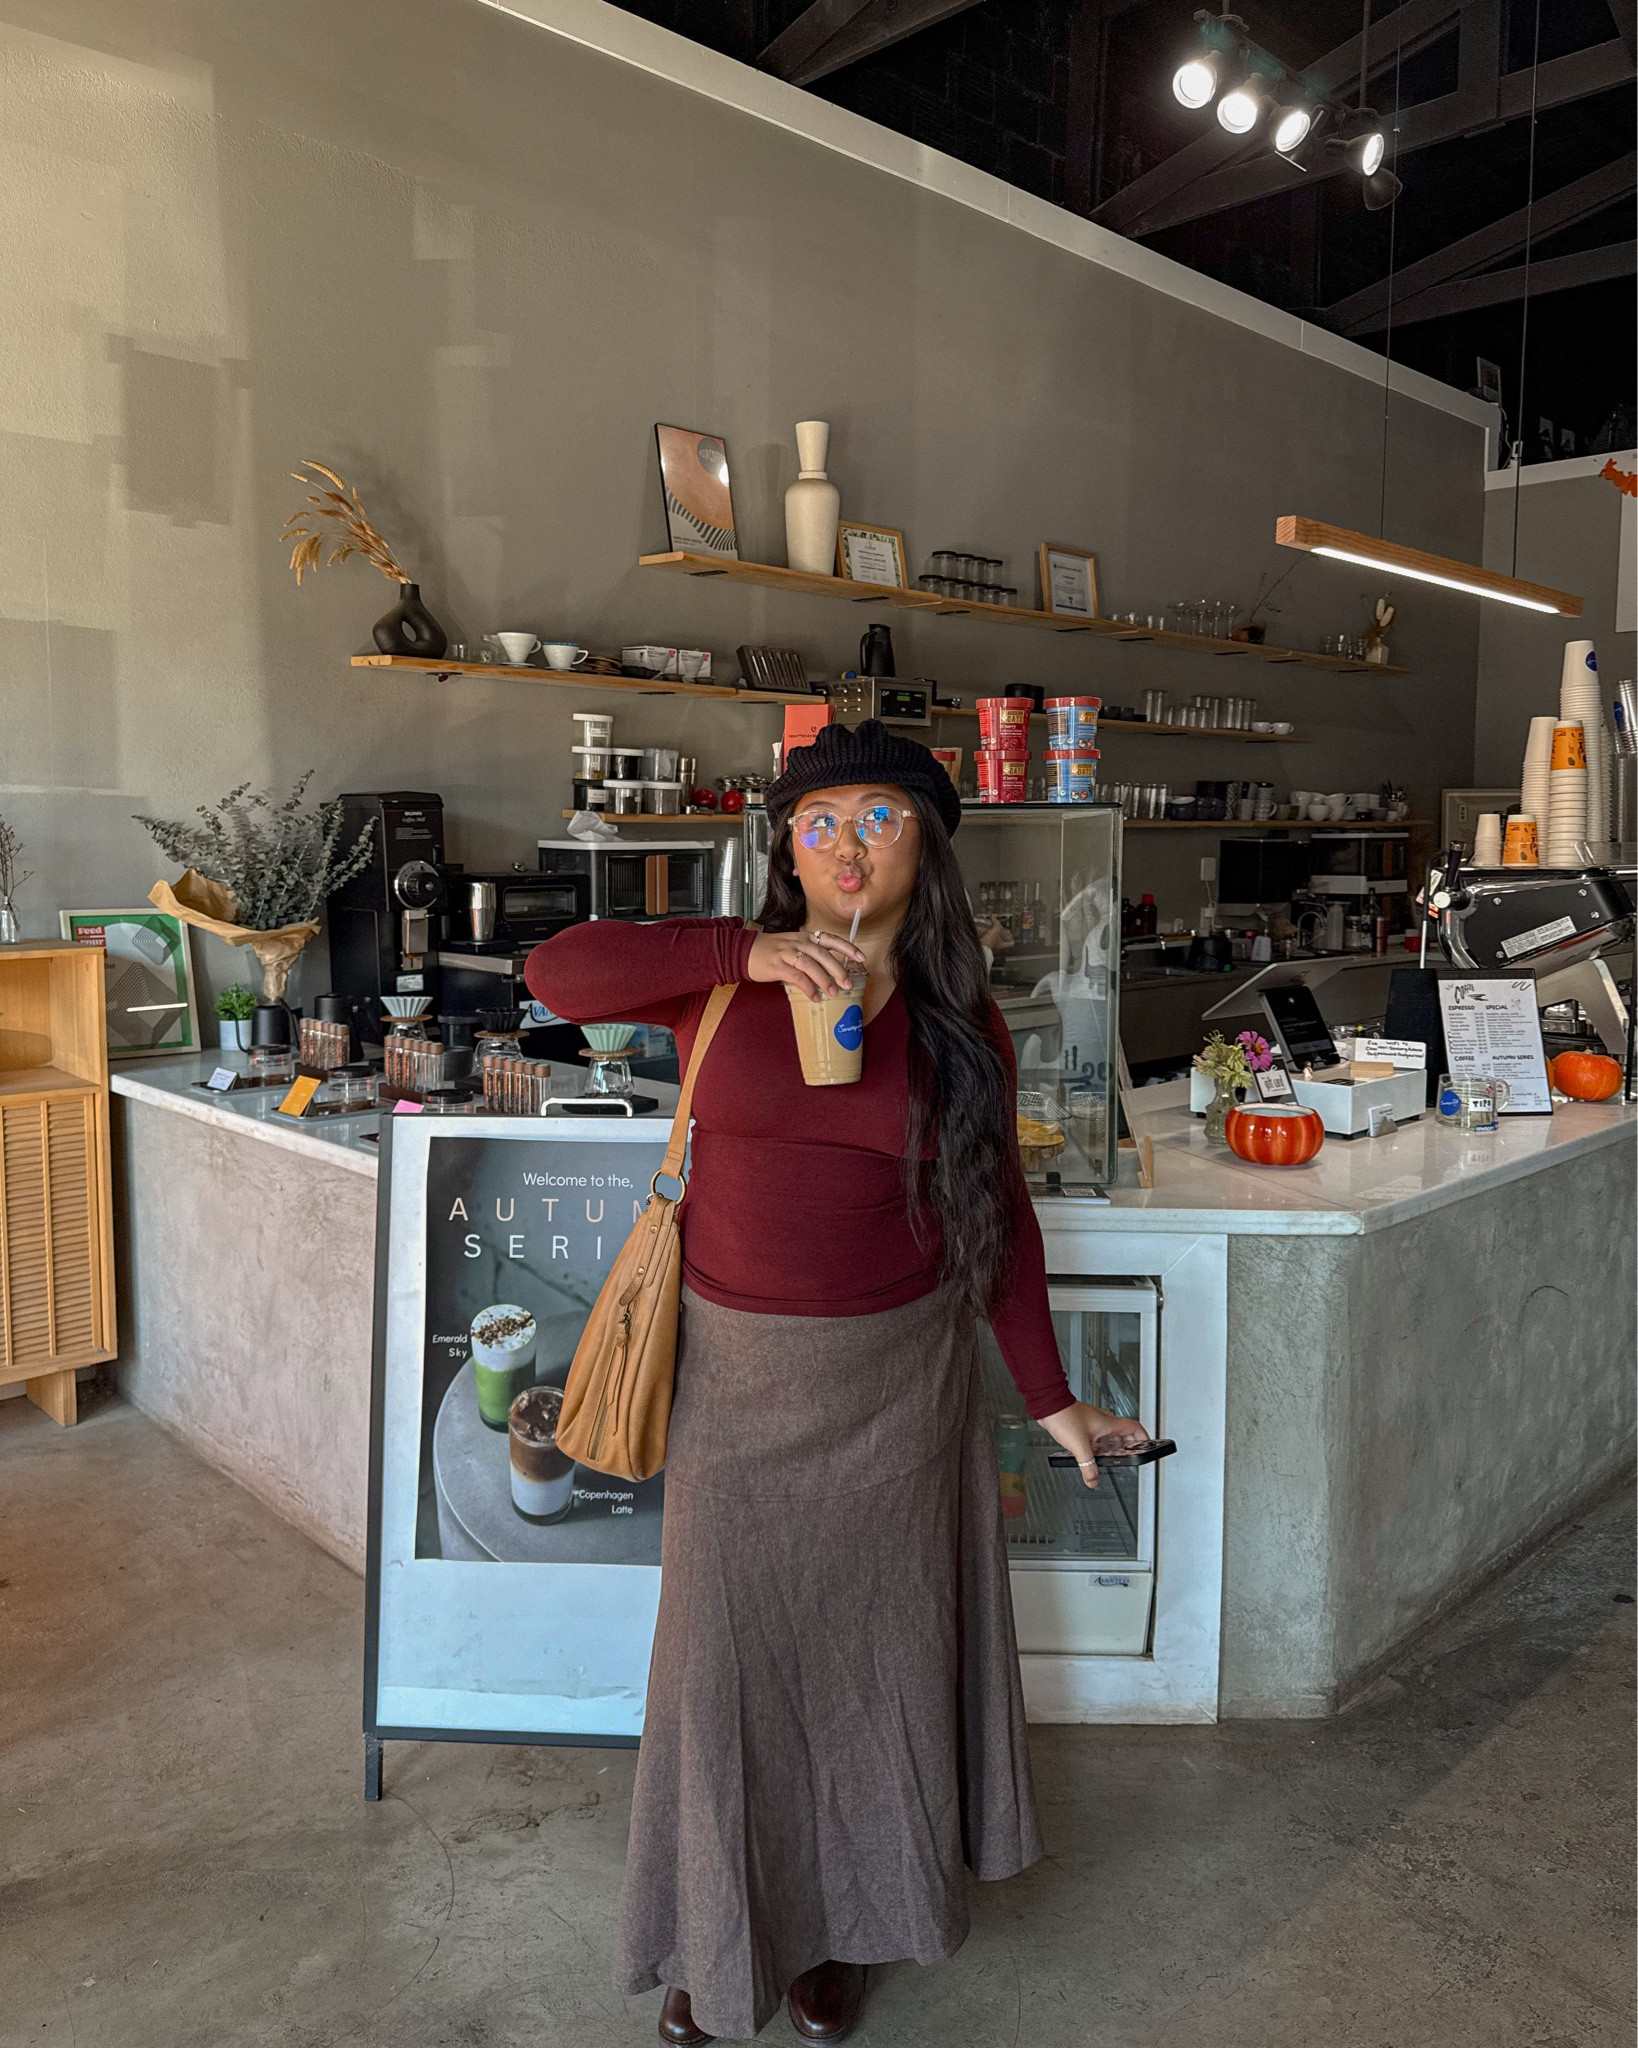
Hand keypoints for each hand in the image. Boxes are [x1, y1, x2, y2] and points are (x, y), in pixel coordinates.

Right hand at [746, 928, 865, 1000]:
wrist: (744, 950)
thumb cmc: (771, 951)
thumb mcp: (793, 946)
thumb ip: (810, 954)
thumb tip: (829, 972)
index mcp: (805, 937)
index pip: (830, 939)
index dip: (847, 947)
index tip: (861, 957)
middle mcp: (798, 942)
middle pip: (823, 954)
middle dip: (838, 969)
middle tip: (848, 983)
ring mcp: (787, 953)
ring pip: (811, 965)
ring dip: (824, 980)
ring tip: (833, 993)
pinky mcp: (777, 965)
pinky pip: (796, 977)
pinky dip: (808, 988)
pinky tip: (814, 997)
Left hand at [1036, 1402, 1150, 1489]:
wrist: (1048, 1405)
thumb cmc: (1064, 1416)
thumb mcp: (1079, 1446)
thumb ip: (1087, 1465)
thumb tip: (1092, 1480)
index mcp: (1108, 1423)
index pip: (1135, 1427)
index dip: (1143, 1437)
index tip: (1148, 1446)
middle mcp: (1102, 1421)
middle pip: (1123, 1433)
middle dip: (1127, 1446)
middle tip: (1128, 1457)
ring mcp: (1092, 1422)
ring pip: (1108, 1435)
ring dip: (1111, 1446)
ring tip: (1108, 1459)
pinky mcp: (1082, 1424)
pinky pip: (1096, 1437)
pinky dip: (1097, 1446)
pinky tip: (1090, 1454)